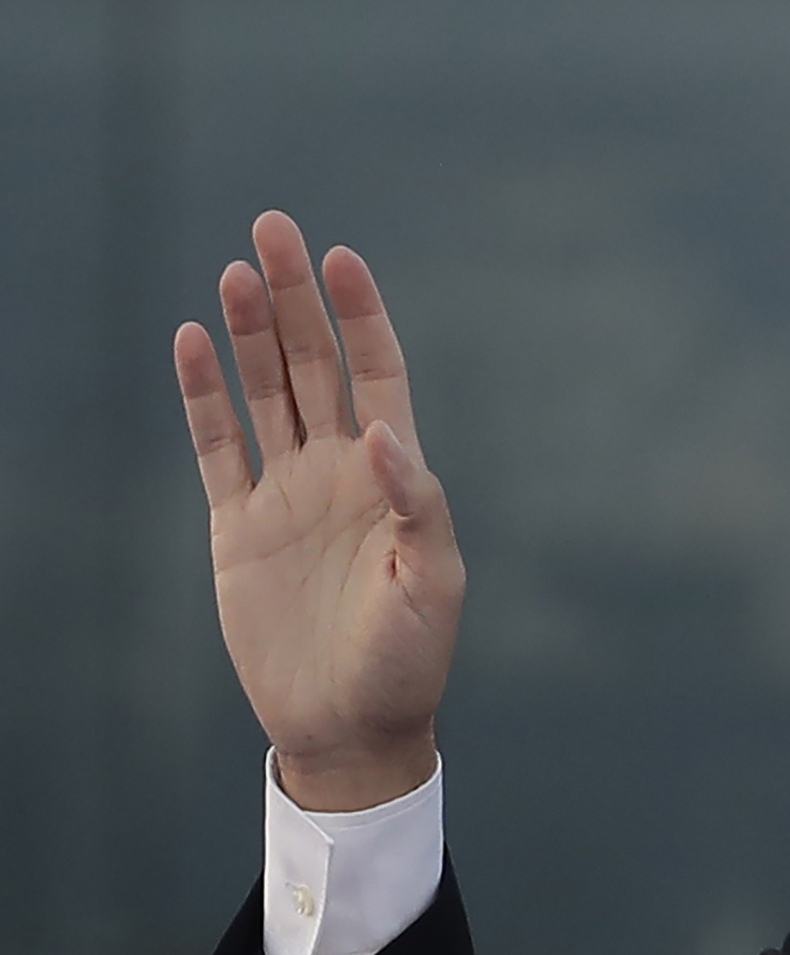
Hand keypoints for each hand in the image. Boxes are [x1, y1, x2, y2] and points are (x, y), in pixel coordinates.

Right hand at [174, 210, 462, 811]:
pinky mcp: (239, 526)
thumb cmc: (407, 661)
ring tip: (234, 271)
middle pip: (313, 365)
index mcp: (396, 478)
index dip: (360, 317)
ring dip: (247, 333)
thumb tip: (386, 434)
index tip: (341, 258)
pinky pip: (217, 445)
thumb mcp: (432, 584)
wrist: (350, 726)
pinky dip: (203, 394)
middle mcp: (340, 473)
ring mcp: (287, 494)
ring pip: (262, 392)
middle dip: (294, 299)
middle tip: (273, 228)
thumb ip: (417, 505)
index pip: (377, 375)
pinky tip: (193, 341)